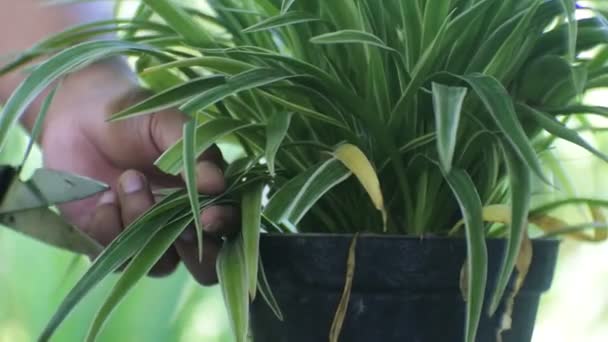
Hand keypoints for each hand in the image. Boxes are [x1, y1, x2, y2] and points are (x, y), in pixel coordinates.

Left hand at [39, 61, 236, 284]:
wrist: (76, 114)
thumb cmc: (133, 117)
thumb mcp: (168, 124)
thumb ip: (195, 153)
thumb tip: (219, 184)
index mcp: (207, 196)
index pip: (230, 225)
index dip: (225, 227)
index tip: (208, 215)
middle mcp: (182, 224)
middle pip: (205, 265)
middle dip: (195, 251)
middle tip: (175, 219)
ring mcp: (147, 237)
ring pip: (162, 264)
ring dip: (144, 223)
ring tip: (127, 178)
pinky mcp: (109, 243)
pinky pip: (117, 258)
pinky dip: (110, 228)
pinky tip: (104, 197)